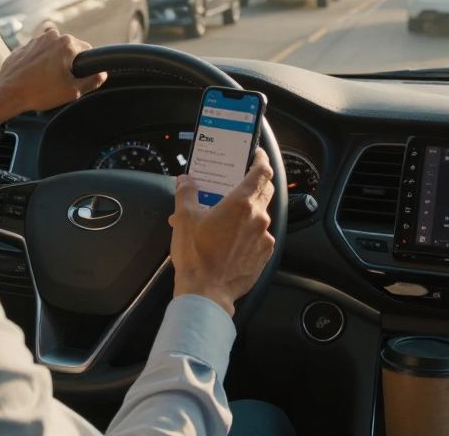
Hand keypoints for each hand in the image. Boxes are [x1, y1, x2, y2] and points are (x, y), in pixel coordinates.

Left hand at [0, 28, 105, 122]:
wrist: (9, 93)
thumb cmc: (40, 92)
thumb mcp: (72, 91)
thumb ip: (91, 81)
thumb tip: (102, 74)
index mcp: (67, 44)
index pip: (87, 51)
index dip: (84, 67)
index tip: (76, 78)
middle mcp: (52, 36)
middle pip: (70, 49)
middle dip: (68, 63)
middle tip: (60, 82)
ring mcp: (36, 39)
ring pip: (54, 50)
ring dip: (54, 62)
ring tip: (46, 80)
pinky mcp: (25, 46)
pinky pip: (40, 53)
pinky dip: (40, 62)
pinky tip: (35, 77)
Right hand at [168, 149, 276, 315]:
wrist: (206, 293)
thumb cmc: (196, 255)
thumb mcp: (184, 218)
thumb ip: (186, 192)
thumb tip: (186, 180)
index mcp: (241, 203)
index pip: (262, 172)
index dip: (261, 159)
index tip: (256, 154)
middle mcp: (258, 217)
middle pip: (264, 191)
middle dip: (253, 184)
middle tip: (236, 184)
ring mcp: (264, 237)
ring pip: (260, 215)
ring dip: (247, 212)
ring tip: (225, 219)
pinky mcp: (264, 255)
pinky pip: (260, 236)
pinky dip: (249, 233)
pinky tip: (231, 239)